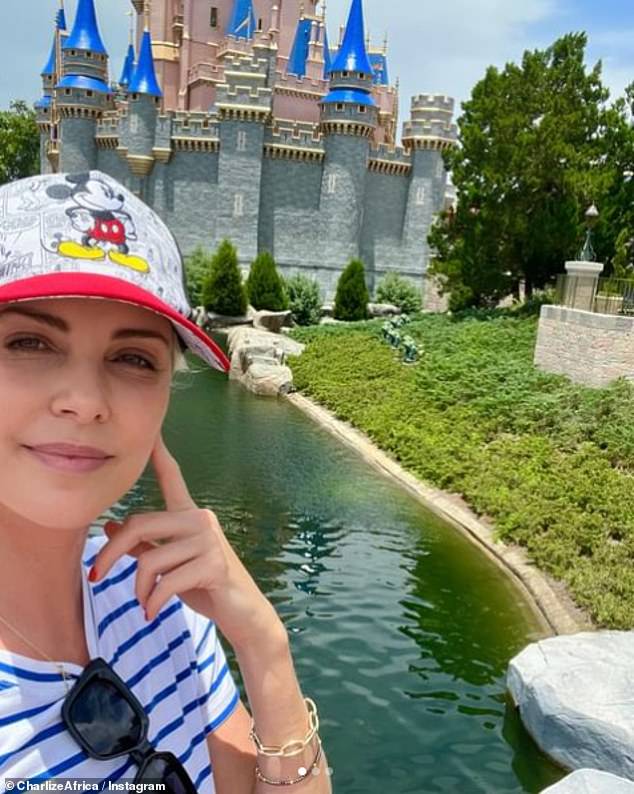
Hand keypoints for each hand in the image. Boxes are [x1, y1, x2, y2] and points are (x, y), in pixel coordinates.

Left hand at [88, 433, 285, 653]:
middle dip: (110, 553)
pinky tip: (152, 612)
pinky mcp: (213, 564)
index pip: (173, 478)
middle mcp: (200, 520)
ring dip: (139, 588)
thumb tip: (112, 526)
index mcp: (189, 515)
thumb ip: (143, 544)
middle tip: (96, 576)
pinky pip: (166, 581)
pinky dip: (152, 601)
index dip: (160, 454)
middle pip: (138, 524)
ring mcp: (208, 541)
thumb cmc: (205, 585)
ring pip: (149, 560)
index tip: (151, 432)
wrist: (243, 612)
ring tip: (145, 602)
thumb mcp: (170, 564)